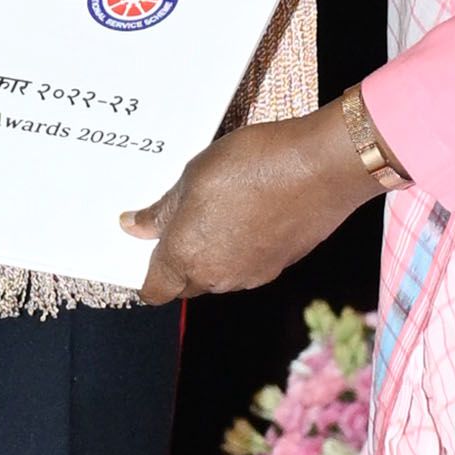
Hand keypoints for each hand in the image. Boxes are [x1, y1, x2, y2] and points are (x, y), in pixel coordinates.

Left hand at [126, 101, 376, 303]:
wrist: (320, 168)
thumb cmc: (250, 164)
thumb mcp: (193, 177)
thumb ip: (162, 210)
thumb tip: (134, 226)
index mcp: (185, 257)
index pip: (155, 290)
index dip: (147, 276)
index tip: (147, 252)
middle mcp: (216, 276)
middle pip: (186, 284)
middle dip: (179, 263)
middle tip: (181, 223)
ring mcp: (250, 275)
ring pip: (219, 276)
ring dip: (213, 256)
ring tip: (219, 212)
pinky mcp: (278, 266)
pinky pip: (247, 266)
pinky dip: (241, 250)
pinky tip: (249, 215)